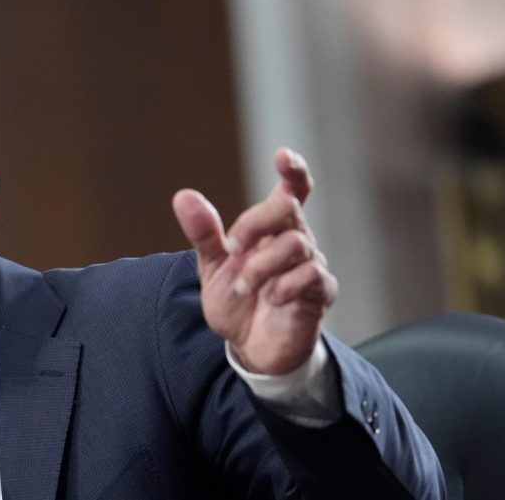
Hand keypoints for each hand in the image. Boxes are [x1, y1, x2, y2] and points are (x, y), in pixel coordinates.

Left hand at [172, 148, 337, 374]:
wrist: (250, 346)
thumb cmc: (237, 301)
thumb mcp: (212, 266)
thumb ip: (203, 233)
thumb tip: (183, 196)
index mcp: (271, 229)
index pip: (292, 191)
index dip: (292, 171)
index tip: (282, 157)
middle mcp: (296, 240)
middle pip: (288, 209)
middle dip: (255, 224)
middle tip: (234, 249)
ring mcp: (312, 265)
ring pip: (296, 243)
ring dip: (260, 266)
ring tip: (244, 287)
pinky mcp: (320, 293)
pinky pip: (311, 275)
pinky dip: (283, 286)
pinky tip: (271, 299)